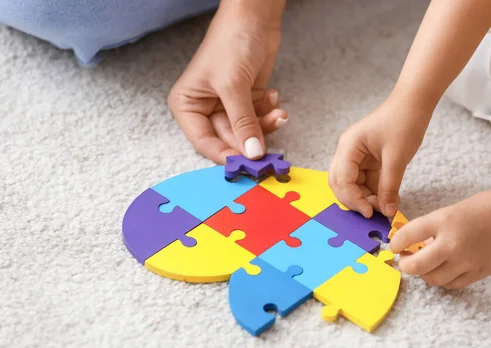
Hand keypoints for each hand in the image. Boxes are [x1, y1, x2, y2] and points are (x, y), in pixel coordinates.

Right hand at [168, 0, 287, 163]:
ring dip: (265, 126)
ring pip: (247, 133)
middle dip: (251, 140)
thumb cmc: (231, 43)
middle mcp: (205, 109)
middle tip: (271, 149)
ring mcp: (228, 106)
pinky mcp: (248, 100)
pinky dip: (269, 113)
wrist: (254, 16)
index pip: (204, 143)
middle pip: (229, 140)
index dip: (226, 155)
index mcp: (187, 105)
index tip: (247, 165)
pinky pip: (259, 120)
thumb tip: (253, 154)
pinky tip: (274, 97)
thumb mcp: (233, 86)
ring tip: (278, 112)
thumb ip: (243, 123)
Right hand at [328, 101, 427, 217]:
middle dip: (355, 201)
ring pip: (353, 185)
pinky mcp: (368, 160)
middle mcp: (347, 152)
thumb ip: (389, 187)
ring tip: (385, 206)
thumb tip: (386, 212)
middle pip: (341, 184)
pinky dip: (374, 192)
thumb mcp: (397, 158)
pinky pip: (365, 181)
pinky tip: (389, 198)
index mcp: (348, 147)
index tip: (370, 213)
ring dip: (366, 198)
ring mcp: (356, 156)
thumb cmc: (404, 121)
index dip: (354, 199)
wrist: (415, 102)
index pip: (342, 180)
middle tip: (374, 213)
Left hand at [390, 190, 490, 288]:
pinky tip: (444, 268)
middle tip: (404, 259)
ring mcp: (466, 262)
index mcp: (444, 221)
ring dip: (424, 273)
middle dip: (405, 264)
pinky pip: (450, 284)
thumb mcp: (452, 210)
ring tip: (425, 263)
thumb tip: (413, 244)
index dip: (396, 243)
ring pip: (431, 279)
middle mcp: (452, 244)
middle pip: (415, 266)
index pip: (407, 236)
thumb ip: (432, 228)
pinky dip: (442, 278)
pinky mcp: (477, 274)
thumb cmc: (487, 207)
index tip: (395, 245)